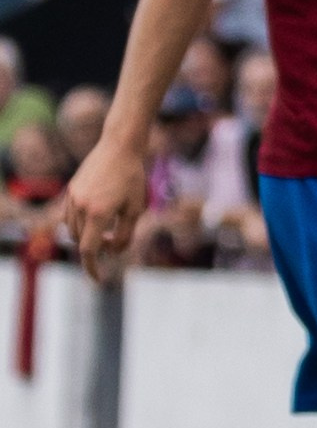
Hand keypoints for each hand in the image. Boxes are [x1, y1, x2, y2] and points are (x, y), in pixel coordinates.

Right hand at [60, 133, 147, 280]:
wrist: (119, 147)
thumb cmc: (133, 179)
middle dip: (97, 249)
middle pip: (82, 242)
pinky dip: (79, 224)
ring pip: (73, 231)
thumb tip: (113, 251)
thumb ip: (125, 235)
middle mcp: (81, 207)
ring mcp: (73, 198)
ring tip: (108, 228)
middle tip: (116, 242)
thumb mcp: (136, 209)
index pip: (89, 251)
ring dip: (87, 236)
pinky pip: (69, 217)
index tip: (98, 280)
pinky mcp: (71, 190)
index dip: (92, 268)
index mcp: (99, 213)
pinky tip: (95, 218)